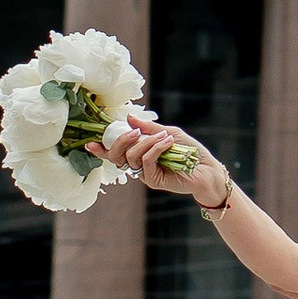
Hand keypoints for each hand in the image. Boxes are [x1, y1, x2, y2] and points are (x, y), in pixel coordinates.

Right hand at [98, 107, 228, 204]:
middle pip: (117, 156)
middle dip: (122, 140)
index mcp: (139, 153)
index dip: (101, 149)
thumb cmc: (190, 150)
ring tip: (164, 137)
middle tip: (135, 131)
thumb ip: (148, 128)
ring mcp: (145, 174)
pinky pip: (146, 162)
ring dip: (146, 143)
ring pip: (131, 157)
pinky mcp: (154, 180)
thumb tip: (128, 117)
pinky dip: (155, 149)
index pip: (115, 152)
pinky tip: (167, 143)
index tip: (90, 142)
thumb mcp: (168, 133)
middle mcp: (139, 165)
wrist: (207, 168)